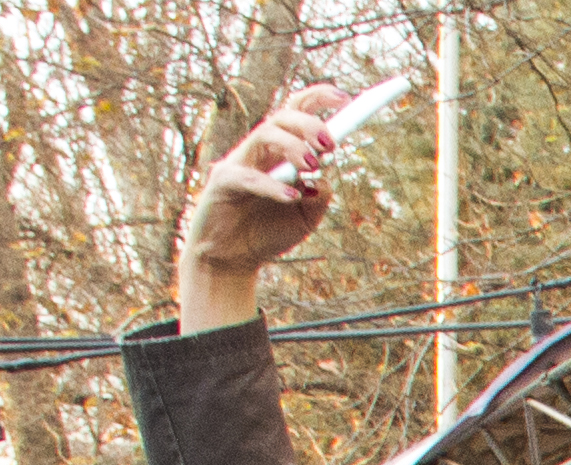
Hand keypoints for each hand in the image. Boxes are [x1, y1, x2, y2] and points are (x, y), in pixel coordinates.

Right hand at [178, 84, 349, 327]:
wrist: (233, 260)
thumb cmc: (268, 232)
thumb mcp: (307, 218)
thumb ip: (320, 197)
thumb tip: (324, 180)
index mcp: (281, 152)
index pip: (297, 112)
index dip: (318, 99)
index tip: (347, 98)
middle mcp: (259, 151)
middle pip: (281, 117)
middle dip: (308, 124)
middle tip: (331, 145)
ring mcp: (238, 163)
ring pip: (264, 136)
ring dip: (293, 146)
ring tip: (313, 165)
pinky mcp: (222, 184)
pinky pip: (248, 177)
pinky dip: (272, 186)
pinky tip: (293, 196)